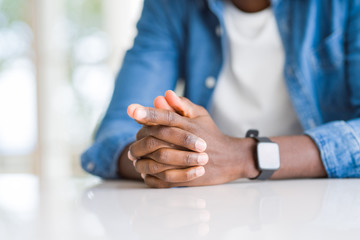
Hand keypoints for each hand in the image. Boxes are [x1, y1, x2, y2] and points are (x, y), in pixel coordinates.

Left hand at [128, 91, 258, 187]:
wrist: (230, 158)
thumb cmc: (211, 133)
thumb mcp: (200, 115)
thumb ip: (182, 105)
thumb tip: (165, 94)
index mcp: (188, 125)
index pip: (165, 116)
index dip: (148, 113)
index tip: (131, 110)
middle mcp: (186, 141)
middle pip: (156, 138)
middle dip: (138, 139)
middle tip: (131, 142)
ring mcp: (187, 161)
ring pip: (156, 160)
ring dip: (142, 158)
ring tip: (134, 157)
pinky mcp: (187, 177)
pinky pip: (162, 179)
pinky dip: (150, 175)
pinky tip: (143, 171)